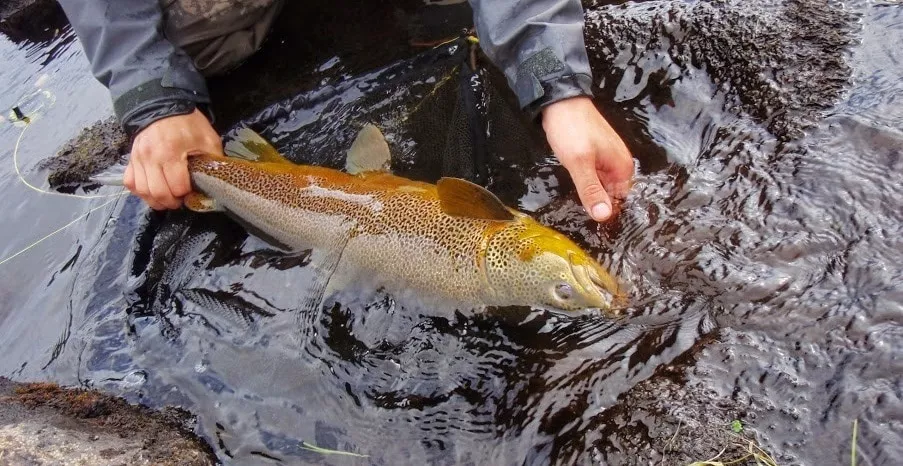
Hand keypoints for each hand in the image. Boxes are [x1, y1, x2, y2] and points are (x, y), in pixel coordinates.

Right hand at [124, 109, 222, 209]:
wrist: (163, 106)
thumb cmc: (189, 124)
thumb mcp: (208, 139)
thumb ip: (213, 160)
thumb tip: (216, 182)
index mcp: (171, 151)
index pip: (178, 187)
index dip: (188, 194)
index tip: (194, 192)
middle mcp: (151, 157)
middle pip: (158, 193)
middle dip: (172, 202)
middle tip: (181, 200)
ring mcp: (138, 158)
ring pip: (142, 191)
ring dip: (156, 200)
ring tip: (169, 198)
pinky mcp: (131, 159)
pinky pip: (131, 183)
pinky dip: (141, 192)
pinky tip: (153, 190)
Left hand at [541, 96, 633, 220]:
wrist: (560, 101)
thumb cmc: (571, 130)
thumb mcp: (579, 164)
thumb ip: (591, 190)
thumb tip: (604, 217)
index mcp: (623, 168)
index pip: (620, 202)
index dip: (605, 212)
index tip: (591, 223)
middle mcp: (619, 164)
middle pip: (610, 194)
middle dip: (596, 202)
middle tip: (578, 211)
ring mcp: (607, 158)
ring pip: (600, 185)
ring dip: (589, 192)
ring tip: (576, 198)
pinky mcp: (595, 154)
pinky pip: (593, 175)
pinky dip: (585, 181)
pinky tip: (574, 182)